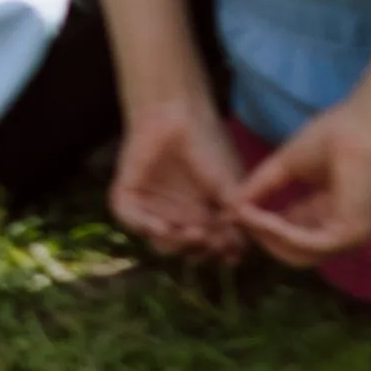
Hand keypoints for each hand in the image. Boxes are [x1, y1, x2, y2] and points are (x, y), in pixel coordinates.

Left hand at [113, 100, 258, 259]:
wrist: (177, 115)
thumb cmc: (208, 145)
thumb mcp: (228, 184)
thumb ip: (233, 216)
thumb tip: (242, 251)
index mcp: (201, 216)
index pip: (208, 247)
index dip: (218, 252)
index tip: (229, 255)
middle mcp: (177, 217)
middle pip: (185, 249)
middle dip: (198, 249)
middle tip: (209, 239)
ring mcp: (152, 211)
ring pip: (160, 242)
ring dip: (176, 242)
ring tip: (192, 232)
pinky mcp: (128, 201)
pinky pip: (133, 222)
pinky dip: (147, 227)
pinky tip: (163, 226)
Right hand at [234, 101, 370, 262]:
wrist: (359, 124)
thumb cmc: (332, 136)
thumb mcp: (286, 167)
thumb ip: (262, 187)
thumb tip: (231, 207)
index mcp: (337, 215)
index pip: (297, 236)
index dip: (266, 229)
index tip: (238, 215)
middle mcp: (347, 231)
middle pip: (296, 252)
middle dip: (264, 237)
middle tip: (238, 219)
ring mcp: (352, 236)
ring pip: (298, 252)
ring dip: (266, 235)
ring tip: (244, 214)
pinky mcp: (350, 234)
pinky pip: (306, 243)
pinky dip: (279, 233)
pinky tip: (260, 218)